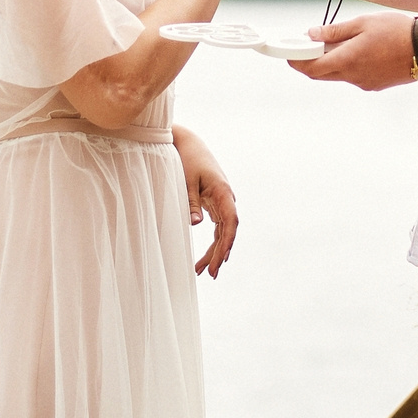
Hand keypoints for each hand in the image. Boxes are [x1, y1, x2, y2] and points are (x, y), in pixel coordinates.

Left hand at [179, 142, 238, 277]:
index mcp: (223, 192)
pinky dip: (213, 243)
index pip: (230, 222)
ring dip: (215, 252)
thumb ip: (191, 202)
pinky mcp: (215, 204)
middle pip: (228, 231)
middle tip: (210, 273)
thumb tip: (195, 224)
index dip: (227, 243)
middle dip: (220, 254)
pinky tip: (207, 258)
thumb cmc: (188, 160)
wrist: (189, 144)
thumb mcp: (186, 181)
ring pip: (223, 232)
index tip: (221, 260)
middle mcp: (226, 199)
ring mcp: (222, 202)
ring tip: (203, 271)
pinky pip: (218, 228)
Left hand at [288, 8, 415, 90]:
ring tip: (336, 43)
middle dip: (310, 62)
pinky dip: (347, 65)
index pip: (311, 67)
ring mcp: (365, 83)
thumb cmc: (397, 30)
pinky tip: (357, 51)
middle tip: (308, 46)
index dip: (296, 61)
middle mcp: (353, 76)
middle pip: (321, 74)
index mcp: (347, 60)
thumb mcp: (363, 23)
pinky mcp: (375, 84)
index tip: (289, 52)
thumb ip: (335, 32)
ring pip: (337, 75)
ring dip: (330, 62)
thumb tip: (312, 34)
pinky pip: (353, 77)